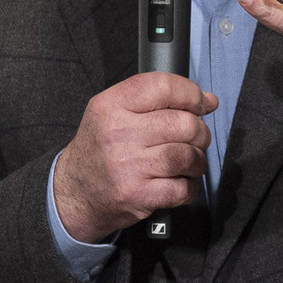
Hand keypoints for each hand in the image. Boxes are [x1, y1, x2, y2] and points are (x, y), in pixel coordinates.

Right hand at [49, 73, 216, 240]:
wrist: (74, 193)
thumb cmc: (100, 151)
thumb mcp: (114, 113)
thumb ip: (158, 101)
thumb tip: (208, 100)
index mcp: (110, 105)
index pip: (163, 87)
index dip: (191, 94)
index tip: (198, 105)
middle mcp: (118, 133)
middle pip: (183, 124)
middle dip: (199, 132)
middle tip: (195, 138)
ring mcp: (127, 166)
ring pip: (187, 155)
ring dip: (197, 160)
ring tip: (189, 162)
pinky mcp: (137, 195)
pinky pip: (182, 188)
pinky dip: (190, 187)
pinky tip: (179, 182)